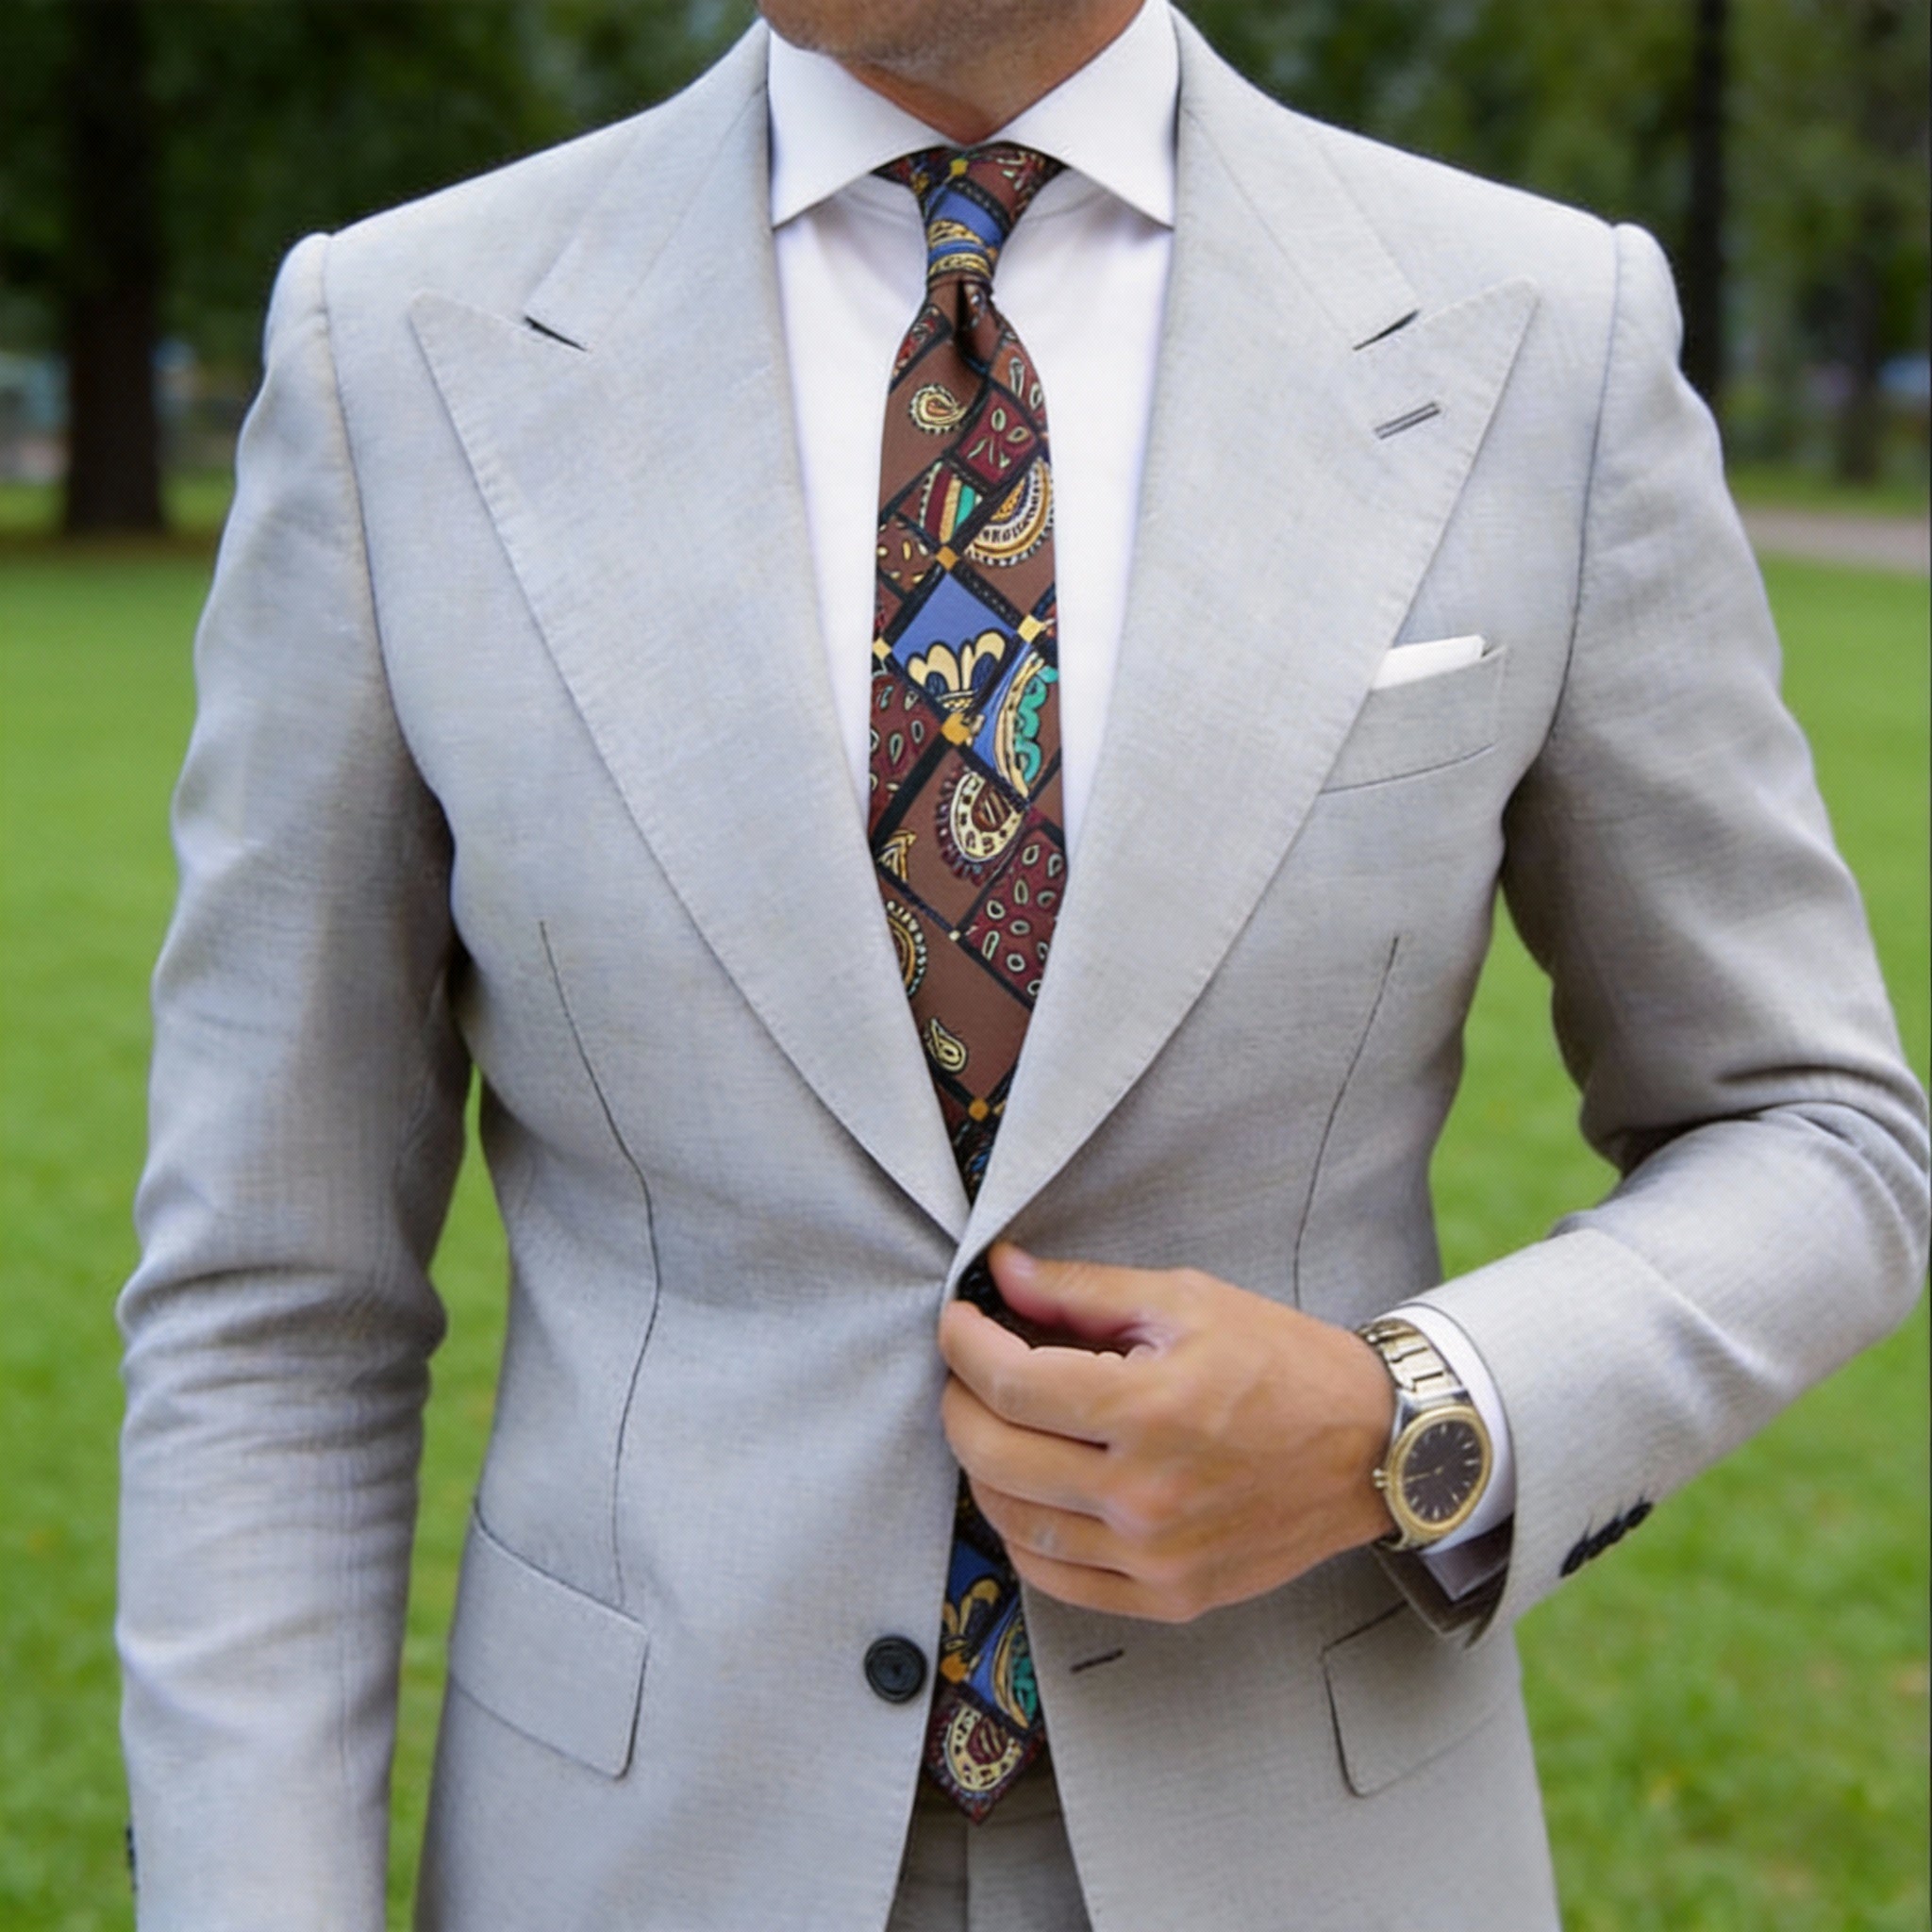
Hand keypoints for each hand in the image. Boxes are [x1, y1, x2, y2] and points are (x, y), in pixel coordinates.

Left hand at [937, 1244, 1398, 1623]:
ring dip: (982, 1469)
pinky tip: (1026, 1494)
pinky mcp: (1170, 1596)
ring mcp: (1156, 1556)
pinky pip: (1058, 1579)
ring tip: (992, 1426)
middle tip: (964, 1372)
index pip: (1010, 1384)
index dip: (964, 1346)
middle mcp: (1146, 1494)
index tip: (957, 1322)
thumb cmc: (1281, 1362)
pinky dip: (1023, 1535)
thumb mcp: (1186, 1300)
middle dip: (959, 1404)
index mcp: (1150, 1408)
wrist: (1372, 1446)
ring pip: (1015, 1522)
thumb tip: (1002, 1272)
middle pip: (995, 1454)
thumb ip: (1083, 1291)